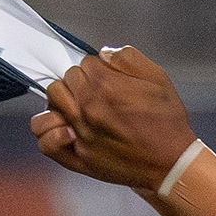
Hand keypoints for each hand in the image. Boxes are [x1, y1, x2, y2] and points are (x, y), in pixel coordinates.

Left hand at [31, 45, 198, 188]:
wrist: (171, 163)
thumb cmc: (167, 123)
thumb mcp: (158, 79)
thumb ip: (129, 59)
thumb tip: (104, 53)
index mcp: (106, 85)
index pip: (85, 63)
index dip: (98, 69)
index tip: (109, 79)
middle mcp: (88, 106)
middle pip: (67, 78)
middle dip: (81, 81)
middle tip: (97, 93)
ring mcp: (79, 131)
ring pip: (52, 100)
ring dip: (63, 99)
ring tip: (79, 106)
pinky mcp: (76, 155)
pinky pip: (44, 140)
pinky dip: (49, 131)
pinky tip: (64, 127)